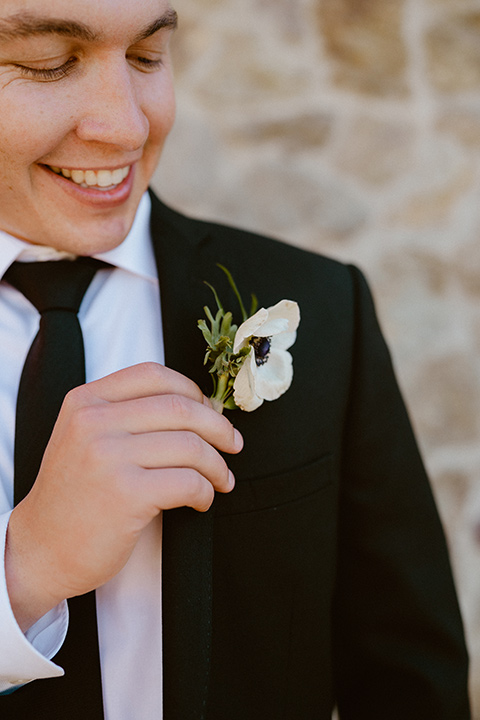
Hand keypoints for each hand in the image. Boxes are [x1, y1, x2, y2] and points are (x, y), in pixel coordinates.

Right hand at [5, 362, 242, 630]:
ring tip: (222, 479)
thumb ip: (125, 414)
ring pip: (190, 446)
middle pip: (180, 408)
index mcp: (86, 401)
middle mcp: (94, 422)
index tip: (210, 410)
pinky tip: (202, 500)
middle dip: (218, 427)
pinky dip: (205, 491)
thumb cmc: (73, 496)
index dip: (193, 391)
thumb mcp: (83, 438)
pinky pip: (188, 482)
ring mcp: (108, 457)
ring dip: (217, 465)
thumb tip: (198, 407)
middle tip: (233, 445)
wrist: (41, 550)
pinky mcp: (126, 495)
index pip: (154, 375)